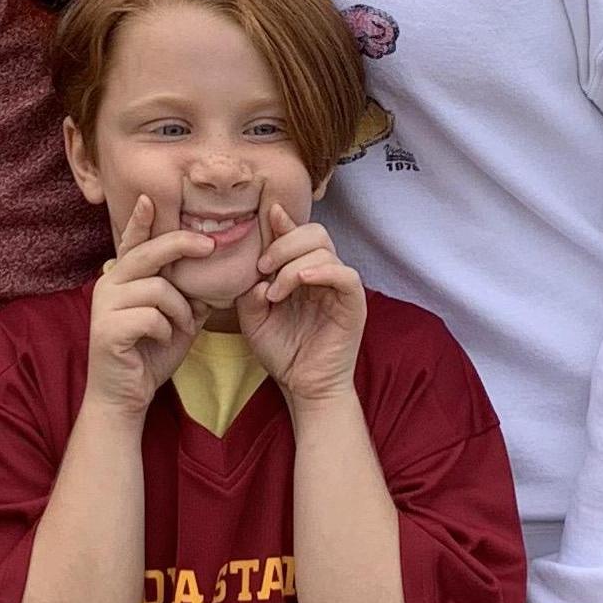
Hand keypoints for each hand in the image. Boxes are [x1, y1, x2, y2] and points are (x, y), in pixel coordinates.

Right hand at [87, 197, 205, 416]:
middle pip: (148, 253)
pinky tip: (163, 341)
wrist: (124, 396)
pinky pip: (151, 316)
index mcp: (123, 279)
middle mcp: (109, 285)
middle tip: (211, 246)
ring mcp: (105, 306)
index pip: (132, 242)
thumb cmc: (149, 354)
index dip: (140, 220)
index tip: (150, 199)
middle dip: (181, 245)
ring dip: (180, 309)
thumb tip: (214, 274)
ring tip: (182, 326)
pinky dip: (167, 329)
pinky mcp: (107, 329)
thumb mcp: (176, 320)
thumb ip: (188, 295)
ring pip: (157, 288)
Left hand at [239, 201, 366, 401]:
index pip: (297, 234)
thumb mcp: (253, 319)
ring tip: (274, 293)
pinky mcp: (353, 303)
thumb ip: (250, 292)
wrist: (302, 386)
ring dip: (293, 264)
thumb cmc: (281, 352)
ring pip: (325, 250)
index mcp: (301, 272)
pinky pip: (345, 275)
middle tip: (262, 267)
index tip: (267, 216)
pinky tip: (302, 280)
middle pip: (314, 233)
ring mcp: (339, 287)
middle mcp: (323, 274)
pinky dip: (323, 270)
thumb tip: (258, 275)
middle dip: (283, 243)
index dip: (283, 222)